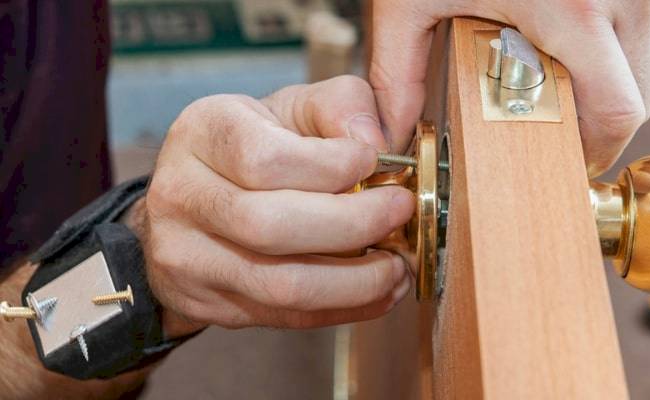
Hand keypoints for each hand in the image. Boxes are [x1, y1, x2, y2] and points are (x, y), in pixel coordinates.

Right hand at [140, 76, 413, 335]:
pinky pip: (286, 318)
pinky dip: (345, 308)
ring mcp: (187, 257)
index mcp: (204, 132)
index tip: (377, 163)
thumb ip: (344, 105)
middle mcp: (182, 195)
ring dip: (357, 282)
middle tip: (400, 213)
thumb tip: (375, 140)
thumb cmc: (260, 145)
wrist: (196, 200)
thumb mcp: (296, 108)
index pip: (265, 159)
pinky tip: (379, 290)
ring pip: (282, 286)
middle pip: (270, 227)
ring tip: (397, 264)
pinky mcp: (208, 302)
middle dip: (354, 225)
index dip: (333, 166)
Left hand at [369, 0, 649, 175]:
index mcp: (574, 10)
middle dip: (608, 119)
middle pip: (646, 97)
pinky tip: (619, 31)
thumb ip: (400, 70)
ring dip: (642, 81)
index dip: (598, 148)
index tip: (575, 156)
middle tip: (571, 115)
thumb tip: (393, 131)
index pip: (617, 113)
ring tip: (593, 70)